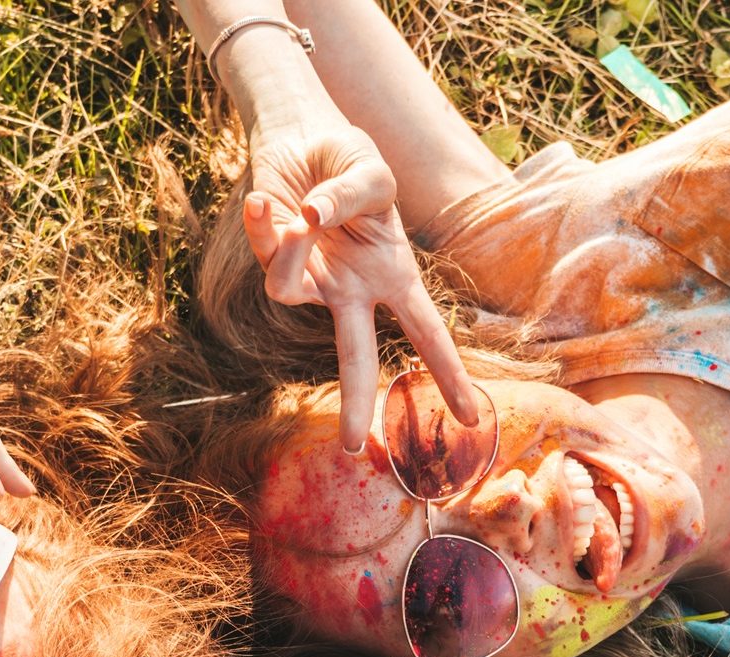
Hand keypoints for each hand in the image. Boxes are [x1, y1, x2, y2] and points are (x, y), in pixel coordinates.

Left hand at [245, 122, 478, 451]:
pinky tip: (260, 201)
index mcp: (392, 276)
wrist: (301, 138)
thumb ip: (348, 195)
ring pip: (288, 291)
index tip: (469, 419)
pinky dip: (262, 222)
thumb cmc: (348, 161)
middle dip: (355, 400)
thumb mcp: (371, 172)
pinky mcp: (271, 260)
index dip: (448, 373)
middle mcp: (352, 290)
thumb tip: (309, 220)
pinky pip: (264, 252)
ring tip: (301, 207)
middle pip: (356, 356)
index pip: (426, 332)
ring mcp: (311, 280)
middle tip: (352, 446)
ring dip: (292, 249)